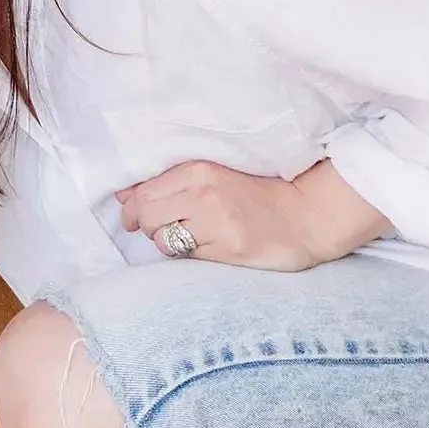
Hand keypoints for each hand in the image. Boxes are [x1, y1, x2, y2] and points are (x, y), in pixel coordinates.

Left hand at [117, 159, 388, 271]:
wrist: (306, 214)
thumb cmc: (255, 194)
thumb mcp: (211, 176)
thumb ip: (167, 182)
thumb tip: (122, 194)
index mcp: (197, 171)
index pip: (142, 193)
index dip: (131, 209)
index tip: (134, 217)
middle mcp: (204, 194)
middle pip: (147, 217)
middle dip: (145, 227)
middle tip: (157, 230)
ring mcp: (217, 223)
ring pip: (163, 240)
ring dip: (168, 243)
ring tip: (190, 236)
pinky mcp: (229, 250)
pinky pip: (189, 257)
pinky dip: (191, 254)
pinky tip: (210, 246)